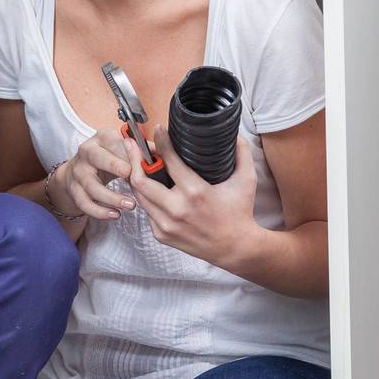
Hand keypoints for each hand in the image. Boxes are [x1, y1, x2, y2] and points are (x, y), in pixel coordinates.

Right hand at [53, 128, 138, 220]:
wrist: (80, 170)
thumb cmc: (108, 158)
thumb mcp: (122, 149)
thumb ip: (141, 151)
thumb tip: (161, 153)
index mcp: (101, 138)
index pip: (112, 142)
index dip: (126, 152)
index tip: (139, 163)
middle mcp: (86, 152)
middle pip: (96, 157)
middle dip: (114, 167)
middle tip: (132, 178)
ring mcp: (78, 172)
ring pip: (92, 186)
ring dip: (112, 198)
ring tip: (131, 205)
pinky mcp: (74, 190)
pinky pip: (85, 203)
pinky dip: (100, 211)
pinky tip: (115, 214)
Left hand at [126, 122, 258, 269]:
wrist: (236, 249)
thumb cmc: (239, 213)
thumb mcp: (246, 181)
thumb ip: (242, 154)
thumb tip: (234, 134)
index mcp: (195, 192)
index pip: (169, 161)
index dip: (160, 142)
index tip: (157, 129)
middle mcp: (177, 209)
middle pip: (140, 180)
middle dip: (133, 158)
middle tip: (132, 144)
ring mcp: (167, 224)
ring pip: (139, 195)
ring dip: (136, 177)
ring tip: (136, 162)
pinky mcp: (162, 235)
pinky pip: (147, 211)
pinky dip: (146, 197)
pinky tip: (150, 187)